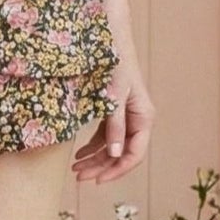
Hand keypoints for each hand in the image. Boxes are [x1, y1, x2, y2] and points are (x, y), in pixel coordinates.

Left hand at [72, 57, 153, 182]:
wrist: (110, 38)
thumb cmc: (114, 64)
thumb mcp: (113, 96)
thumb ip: (115, 125)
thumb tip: (116, 154)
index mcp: (143, 117)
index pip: (134, 154)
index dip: (117, 170)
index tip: (97, 180)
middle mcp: (137, 120)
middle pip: (121, 154)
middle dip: (101, 168)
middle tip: (79, 177)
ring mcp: (126, 116)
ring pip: (112, 147)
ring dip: (95, 159)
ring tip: (75, 169)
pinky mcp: (114, 111)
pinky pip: (105, 136)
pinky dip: (93, 146)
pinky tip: (79, 154)